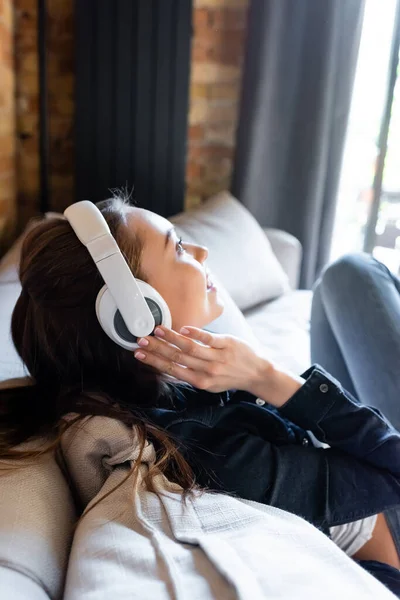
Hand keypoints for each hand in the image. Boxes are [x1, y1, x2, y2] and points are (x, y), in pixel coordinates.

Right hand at [134, 325, 271, 394]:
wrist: (257, 374)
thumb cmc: (231, 377)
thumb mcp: (209, 382)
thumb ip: (190, 373)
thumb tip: (168, 363)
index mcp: (200, 381)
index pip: (172, 370)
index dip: (154, 361)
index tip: (139, 354)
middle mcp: (207, 371)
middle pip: (177, 358)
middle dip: (156, 349)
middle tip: (141, 340)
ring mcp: (218, 357)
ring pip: (190, 348)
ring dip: (171, 339)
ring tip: (157, 330)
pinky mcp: (228, 344)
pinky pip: (209, 338)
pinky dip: (195, 333)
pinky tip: (183, 328)